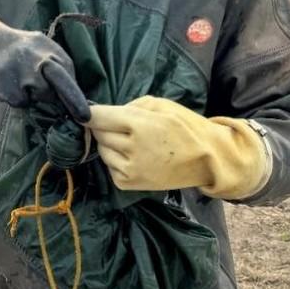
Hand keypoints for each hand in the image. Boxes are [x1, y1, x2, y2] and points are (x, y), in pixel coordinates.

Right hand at [0, 14, 89, 122]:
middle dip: (73, 102)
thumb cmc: (19, 48)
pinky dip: (18, 96)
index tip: (86, 114)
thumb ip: (58, 64)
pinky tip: (9, 82)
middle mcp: (38, 63)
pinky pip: (23, 102)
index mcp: (49, 50)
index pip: (68, 75)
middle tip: (83, 117)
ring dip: (37, 94)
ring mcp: (24, 79)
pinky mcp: (11, 94)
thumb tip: (75, 92)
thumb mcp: (41, 46)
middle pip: (62, 85)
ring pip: (41, 97)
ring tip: (21, 78)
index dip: (77, 97)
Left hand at [86, 95, 270, 199]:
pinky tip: (134, 157)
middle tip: (119, 126)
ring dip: (110, 144)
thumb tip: (104, 114)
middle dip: (103, 127)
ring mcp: (129, 169)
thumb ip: (130, 106)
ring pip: (102, 150)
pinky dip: (116, 160)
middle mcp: (131, 148)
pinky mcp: (128, 184)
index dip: (89, 113)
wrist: (206, 160)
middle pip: (99, 133)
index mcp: (139, 125)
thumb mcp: (160, 105)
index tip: (83, 111)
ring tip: (131, 142)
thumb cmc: (185, 127)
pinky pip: (110, 167)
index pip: (98, 117)